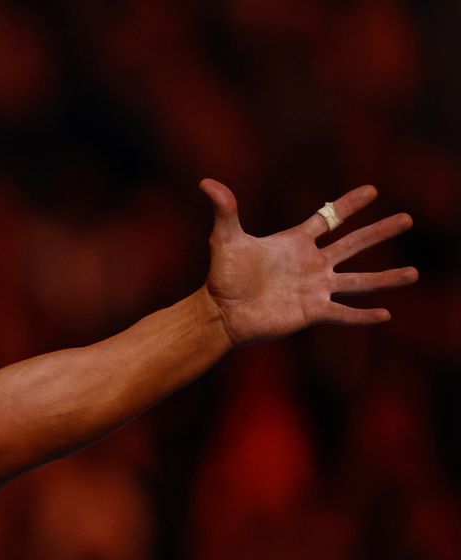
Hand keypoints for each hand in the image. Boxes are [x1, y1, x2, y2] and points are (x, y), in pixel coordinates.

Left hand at [199, 180, 415, 346]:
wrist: (219, 312)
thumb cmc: (222, 276)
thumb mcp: (224, 239)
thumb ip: (224, 211)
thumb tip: (206, 182)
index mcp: (296, 242)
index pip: (330, 218)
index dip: (349, 205)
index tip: (372, 190)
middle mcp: (312, 264)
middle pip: (354, 244)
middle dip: (380, 231)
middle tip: (407, 219)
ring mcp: (315, 288)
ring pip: (359, 280)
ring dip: (386, 278)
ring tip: (414, 273)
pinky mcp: (312, 311)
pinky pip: (344, 313)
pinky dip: (363, 315)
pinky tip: (386, 314)